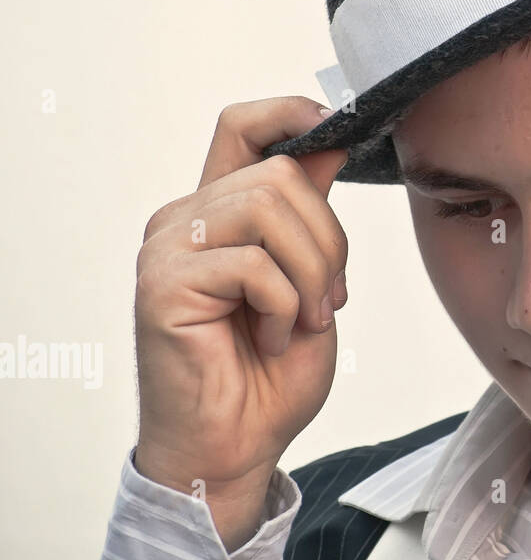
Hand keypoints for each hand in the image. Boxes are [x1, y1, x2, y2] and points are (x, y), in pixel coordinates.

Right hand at [132, 97, 348, 547]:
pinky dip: (284, 306)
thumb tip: (331, 141)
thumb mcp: (311, 276)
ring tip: (303, 320)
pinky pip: (253, 265)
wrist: (237, 445)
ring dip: (311, 273)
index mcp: (217, 211)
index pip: (241, 125)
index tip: (338, 131)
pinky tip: (272, 339)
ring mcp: (167, 249)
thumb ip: (310, 213)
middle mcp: (184, 219)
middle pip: (278, 172)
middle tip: (329, 299)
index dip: (290, 114)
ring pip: (269, 208)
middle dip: (328, 238)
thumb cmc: (271, 372)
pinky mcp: (163, 285)